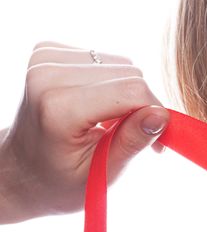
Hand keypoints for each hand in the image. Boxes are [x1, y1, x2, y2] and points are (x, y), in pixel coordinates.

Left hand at [0, 41, 169, 223]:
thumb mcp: (98, 176)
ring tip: (110, 121)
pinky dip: (110, 82)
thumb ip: (131, 142)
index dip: (155, 112)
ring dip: (126, 93)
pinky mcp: (50, 51)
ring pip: (122, 64)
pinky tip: (96, 104)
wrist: (18, 170)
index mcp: (59, 108)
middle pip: (130, 74)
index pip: (133, 90)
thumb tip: (162, 115)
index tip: (157, 140)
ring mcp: (46, 59)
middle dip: (141, 104)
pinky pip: (106, 59)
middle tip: (131, 134)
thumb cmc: (57, 180)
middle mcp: (48, 74)